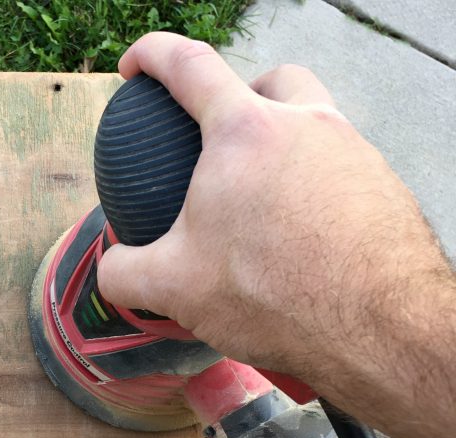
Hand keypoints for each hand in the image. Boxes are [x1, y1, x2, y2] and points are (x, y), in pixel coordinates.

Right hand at [96, 34, 446, 390]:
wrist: (371, 327)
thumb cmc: (270, 294)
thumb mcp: (172, 288)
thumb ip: (124, 272)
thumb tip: (110, 269)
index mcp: (245, 131)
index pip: (189, 65)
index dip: (152, 56)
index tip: (135, 67)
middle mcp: (306, 125)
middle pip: (272, 81)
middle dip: (243, 93)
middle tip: (224, 138)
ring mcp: (353, 152)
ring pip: (314, 122)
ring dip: (284, 144)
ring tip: (263, 197)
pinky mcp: (383, 187)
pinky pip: (340, 168)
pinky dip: (314, 185)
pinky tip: (301, 233)